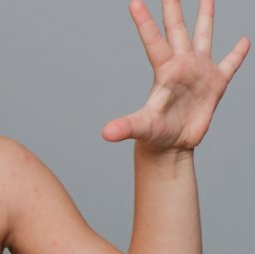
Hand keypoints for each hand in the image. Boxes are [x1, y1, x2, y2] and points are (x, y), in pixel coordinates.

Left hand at [101, 0, 249, 152]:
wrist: (171, 145)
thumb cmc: (154, 135)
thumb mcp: (141, 128)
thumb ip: (125, 127)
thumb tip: (106, 134)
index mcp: (164, 71)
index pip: (153, 40)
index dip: (144, 21)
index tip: (134, 1)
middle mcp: (181, 65)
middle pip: (177, 30)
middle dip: (173, 8)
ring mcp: (199, 72)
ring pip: (203, 37)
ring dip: (205, 18)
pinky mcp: (216, 84)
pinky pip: (230, 64)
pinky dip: (238, 53)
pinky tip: (244, 41)